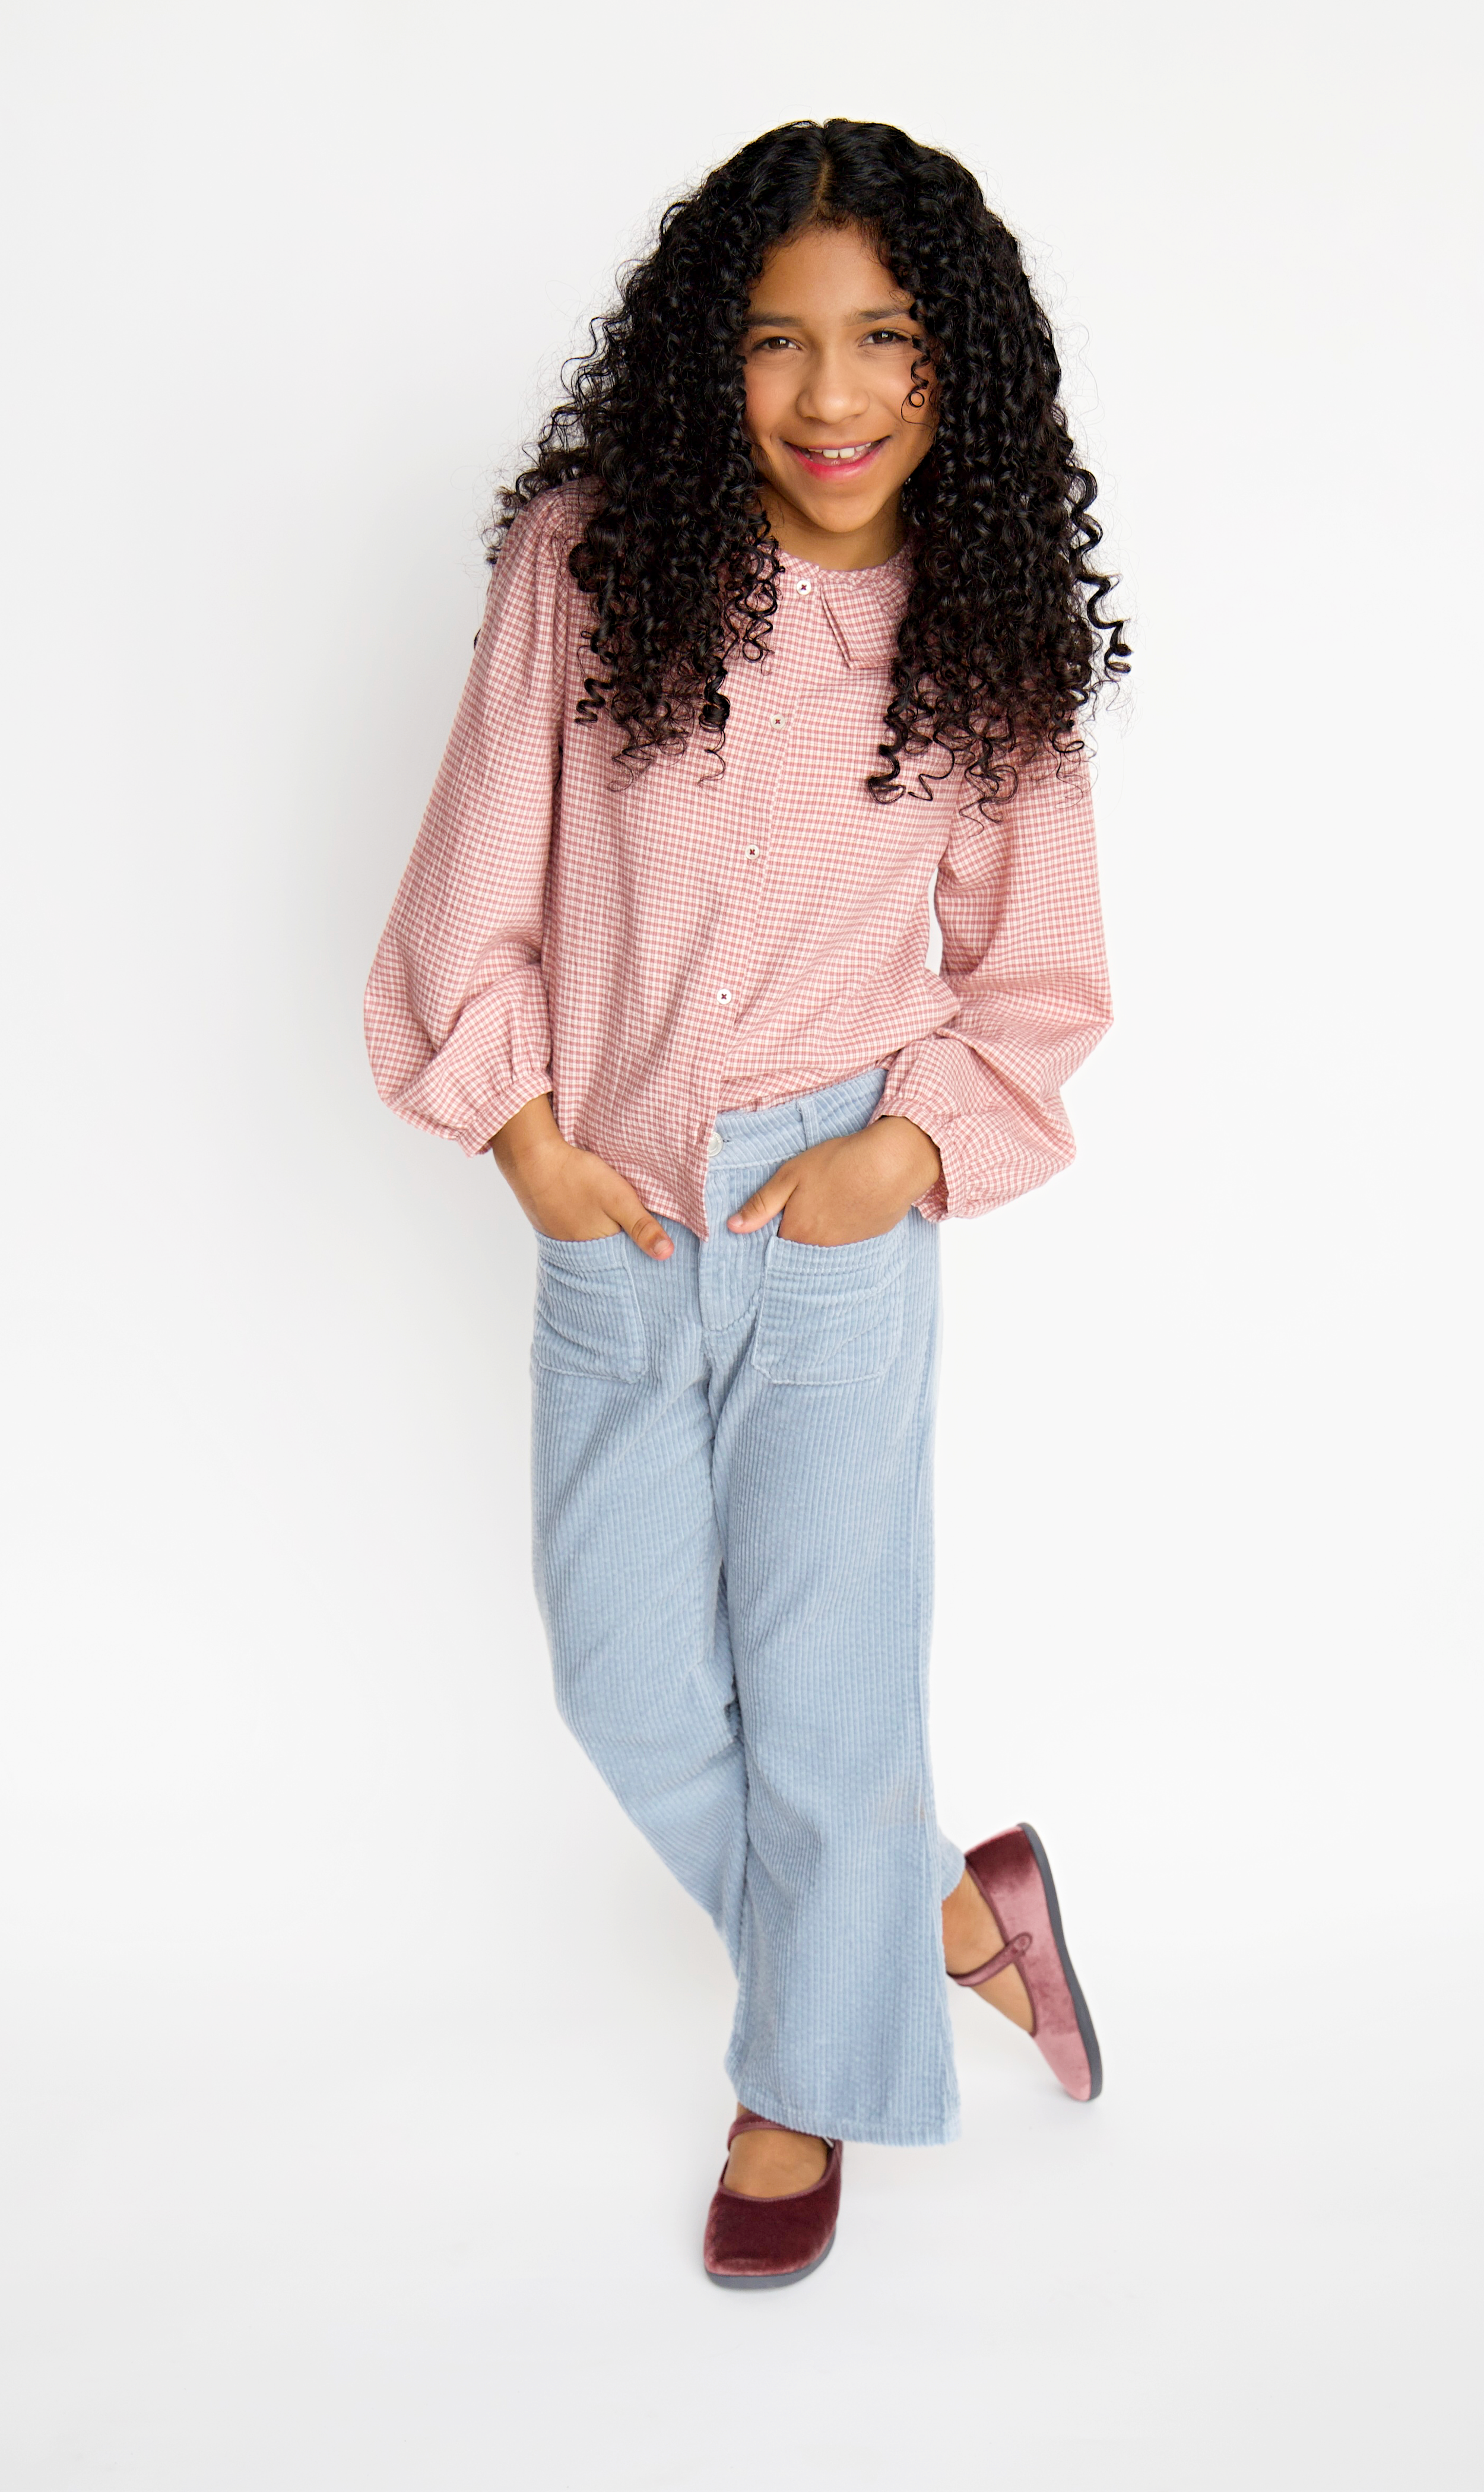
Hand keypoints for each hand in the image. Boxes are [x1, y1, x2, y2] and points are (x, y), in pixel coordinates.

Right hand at [490, 1095, 673, 1260]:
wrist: (532, 1158)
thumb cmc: (576, 1177)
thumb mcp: (619, 1199)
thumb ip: (643, 1227)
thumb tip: (667, 1255)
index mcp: (598, 1250)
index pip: (627, 1263)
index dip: (642, 1255)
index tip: (657, 1252)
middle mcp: (578, 1251)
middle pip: (610, 1255)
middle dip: (625, 1249)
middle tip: (639, 1238)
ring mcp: (561, 1239)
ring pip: (593, 1243)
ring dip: (605, 1237)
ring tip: (617, 1228)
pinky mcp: (551, 1225)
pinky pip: (577, 1233)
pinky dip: (588, 1227)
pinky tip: (591, 1215)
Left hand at [726, 1116, 940, 1246]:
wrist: (892, 1162)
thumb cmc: (838, 1163)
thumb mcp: (790, 1175)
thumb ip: (761, 1204)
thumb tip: (732, 1228)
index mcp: (797, 1232)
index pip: (776, 1240)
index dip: (777, 1224)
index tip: (780, 1211)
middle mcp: (821, 1246)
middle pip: (801, 1244)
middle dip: (800, 1228)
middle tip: (809, 1202)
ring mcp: (848, 1244)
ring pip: (826, 1243)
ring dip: (824, 1227)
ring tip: (831, 1200)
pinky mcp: (871, 1236)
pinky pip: (850, 1237)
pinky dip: (847, 1225)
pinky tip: (852, 1204)